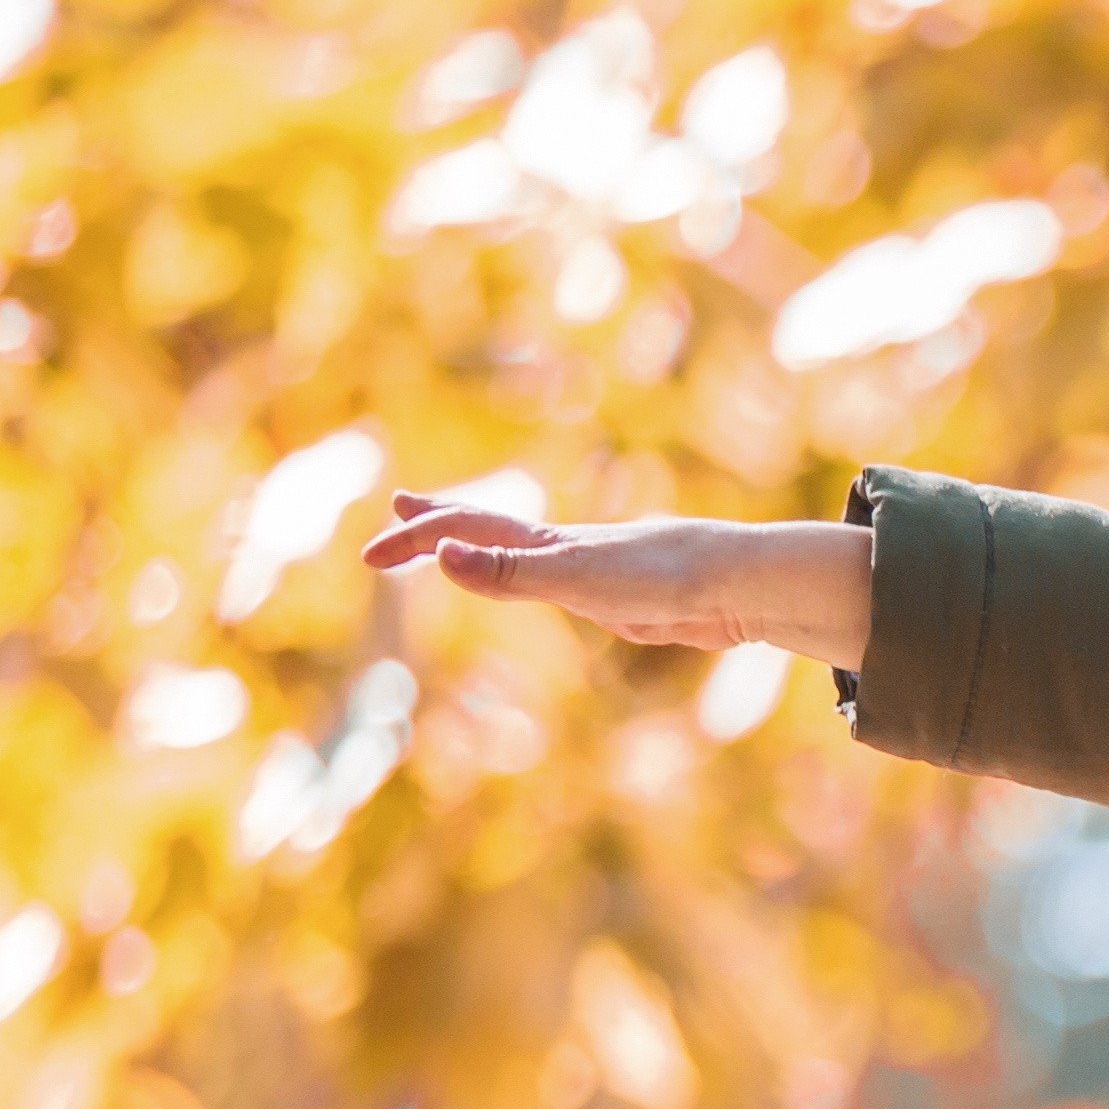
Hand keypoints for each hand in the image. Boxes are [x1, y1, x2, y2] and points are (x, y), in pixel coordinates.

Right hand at [360, 498, 876, 669]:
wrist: (740, 586)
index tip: (368, 556)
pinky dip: (539, 581)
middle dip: (440, 523)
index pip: (463, 529)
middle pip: (490, 531)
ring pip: (527, 558)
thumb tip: (440, 555)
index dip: (415, 539)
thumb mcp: (575, 579)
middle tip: (398, 508)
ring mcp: (597, 572)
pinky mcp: (628, 600)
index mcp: (548, 542)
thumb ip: (510, 572)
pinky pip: (567, 587)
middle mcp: (567, 549)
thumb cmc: (663, 577)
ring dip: (488, 551)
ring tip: (462, 549)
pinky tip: (552, 586)